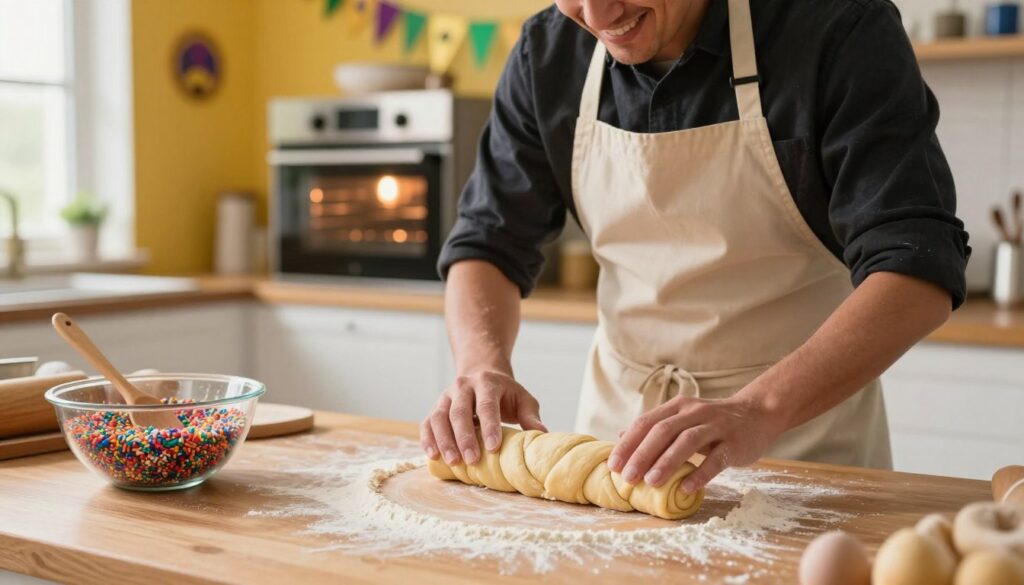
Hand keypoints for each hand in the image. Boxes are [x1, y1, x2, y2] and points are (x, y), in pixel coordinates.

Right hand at [420, 370, 546, 465]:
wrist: (481, 373)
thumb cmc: (505, 392)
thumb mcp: (522, 398)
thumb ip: (530, 415)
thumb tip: (542, 434)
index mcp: (486, 382)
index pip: (487, 405)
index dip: (489, 426)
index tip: (493, 448)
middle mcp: (462, 387)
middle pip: (459, 412)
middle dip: (465, 438)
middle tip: (471, 460)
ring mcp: (446, 396)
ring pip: (439, 417)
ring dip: (444, 441)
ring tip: (453, 462)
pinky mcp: (435, 407)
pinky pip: (427, 422)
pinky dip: (428, 439)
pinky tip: (433, 455)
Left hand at [607, 392, 785, 493]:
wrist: (758, 413)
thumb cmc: (714, 422)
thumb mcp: (683, 418)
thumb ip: (655, 427)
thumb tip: (620, 437)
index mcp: (678, 407)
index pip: (646, 423)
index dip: (628, 444)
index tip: (613, 466)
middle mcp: (695, 412)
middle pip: (663, 431)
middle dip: (642, 455)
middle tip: (628, 478)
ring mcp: (716, 426)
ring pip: (687, 441)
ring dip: (666, 462)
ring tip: (651, 482)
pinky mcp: (735, 443)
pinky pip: (716, 459)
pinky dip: (700, 473)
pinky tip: (686, 488)